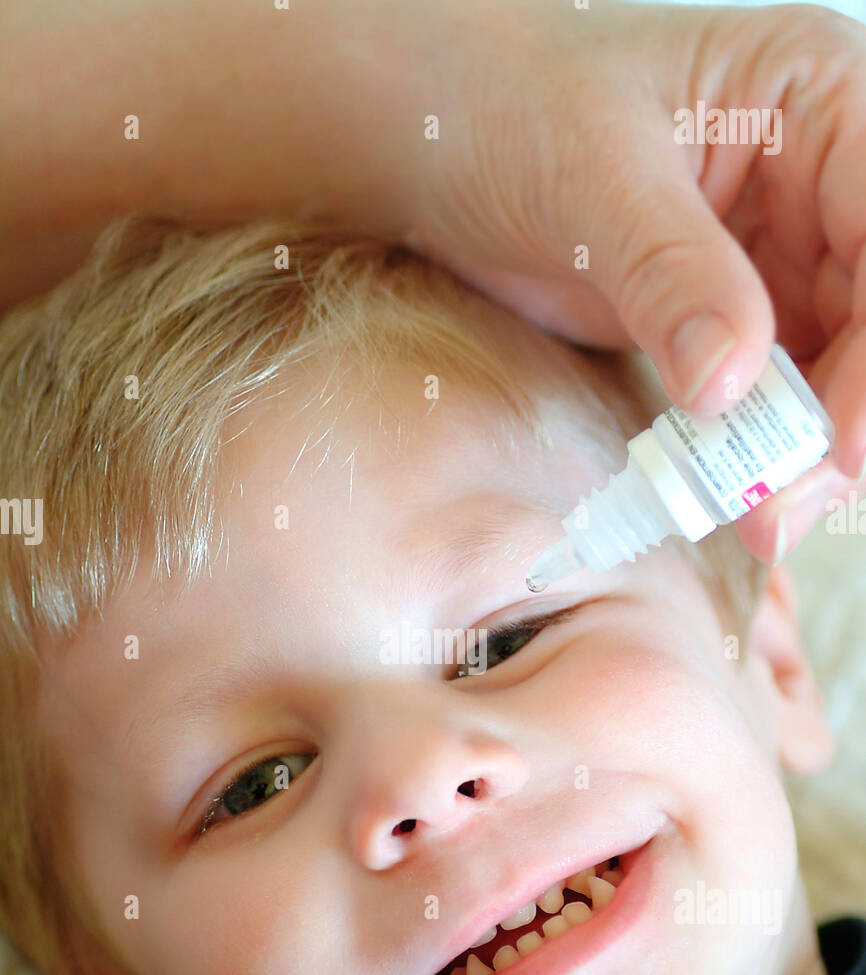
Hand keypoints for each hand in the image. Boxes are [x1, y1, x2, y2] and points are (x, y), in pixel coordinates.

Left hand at [397, 0, 865, 560]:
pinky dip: (760, 448)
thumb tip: (730, 383)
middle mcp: (820, 175)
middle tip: (784, 507)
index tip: (836, 444)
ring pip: (839, 365)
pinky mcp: (739, 313)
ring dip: (805, 449)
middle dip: (843, 418)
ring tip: (761, 519)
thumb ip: (672, 275)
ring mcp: (783, 249)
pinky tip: (735, 495)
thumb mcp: (590, 179)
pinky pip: (779, 391)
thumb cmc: (508, 111)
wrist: (439, 147)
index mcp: (815, 97)